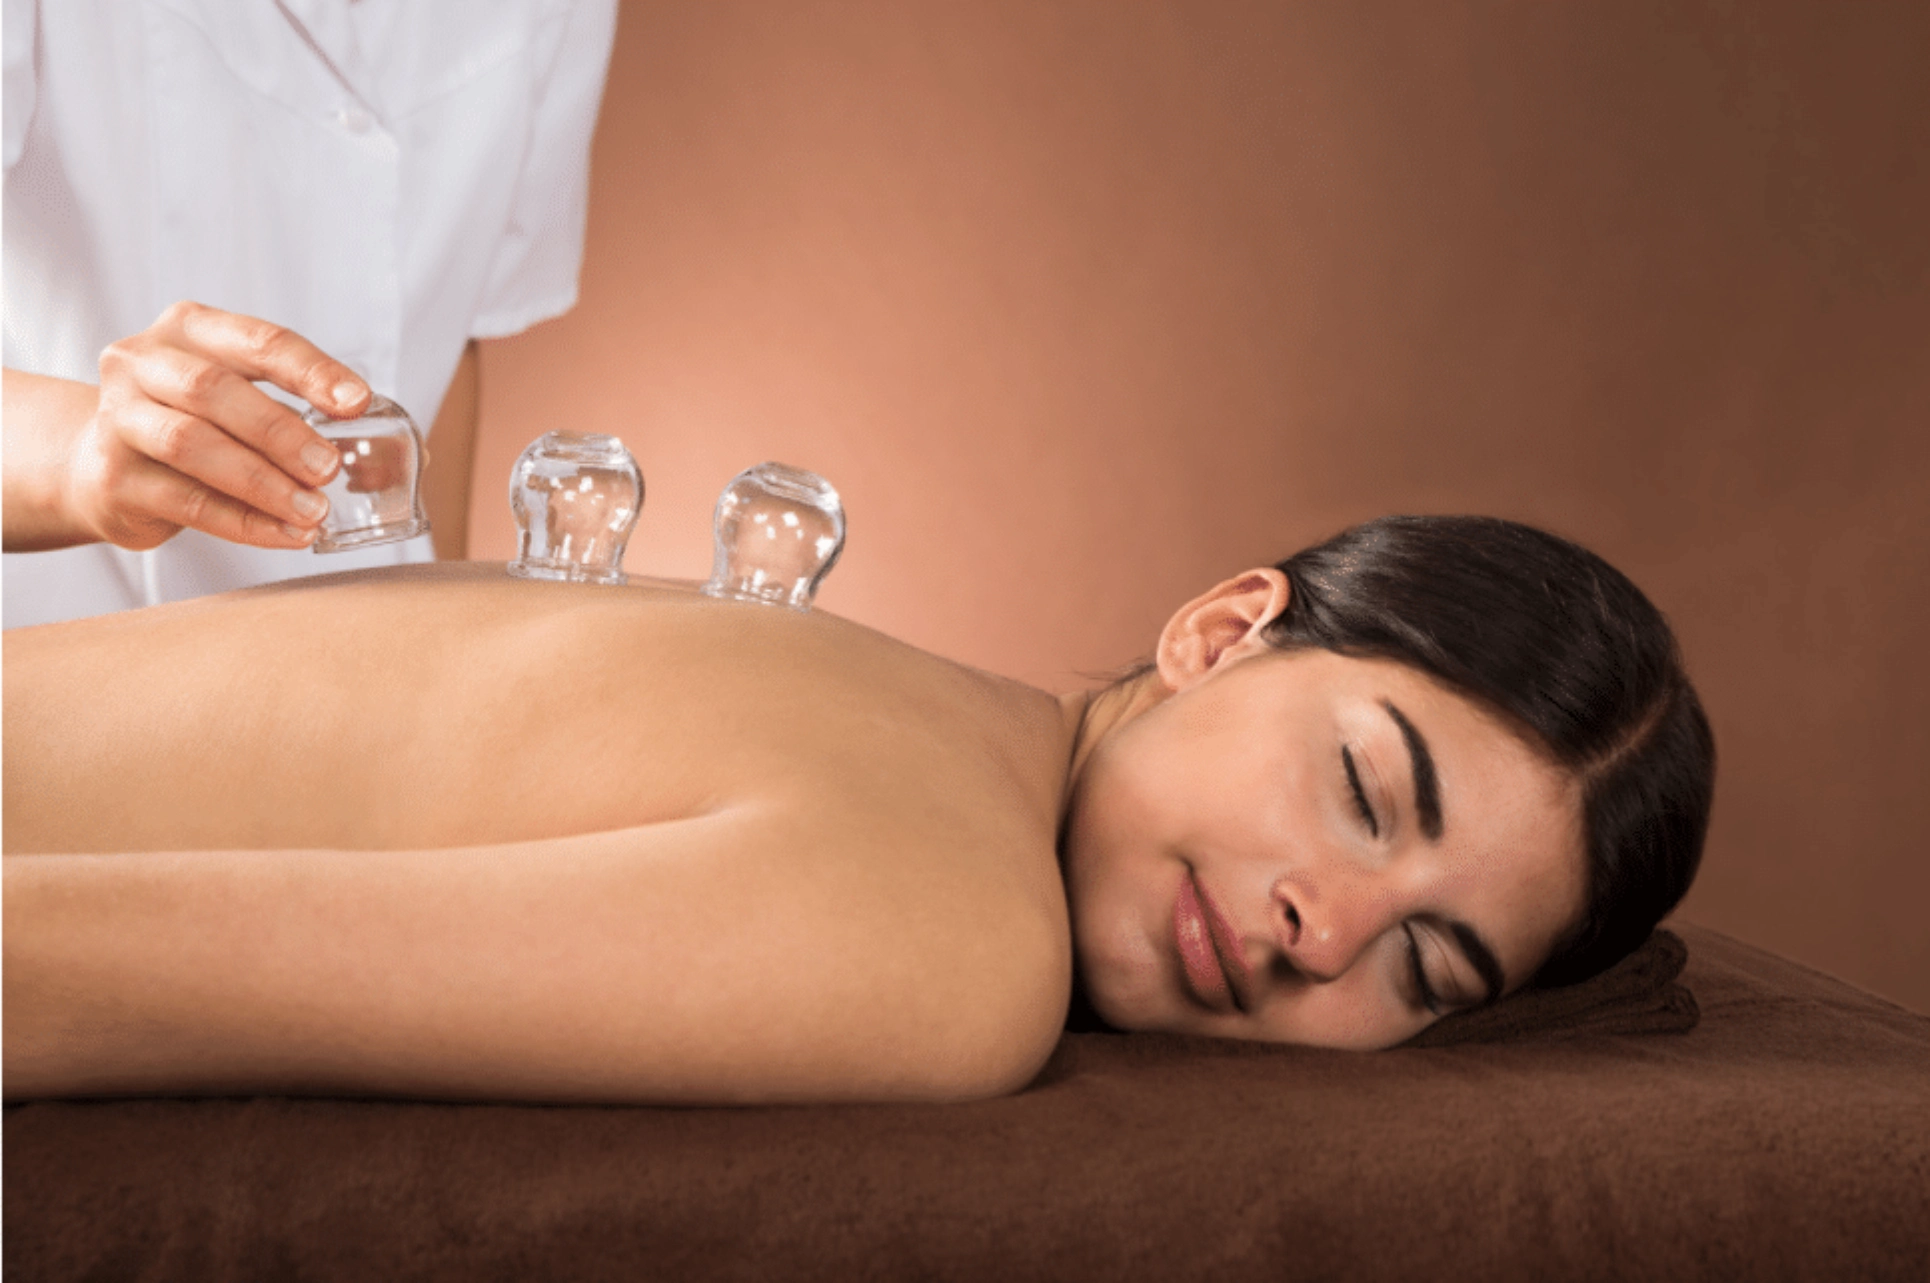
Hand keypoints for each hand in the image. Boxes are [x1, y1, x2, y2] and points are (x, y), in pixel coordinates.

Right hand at [23, 302, 372, 551]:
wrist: (104, 464)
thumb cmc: (200, 424)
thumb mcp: (248, 400)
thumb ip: (314, 416)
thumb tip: (418, 454)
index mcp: (192, 329)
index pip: (258, 340)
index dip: (311, 371)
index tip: (358, 403)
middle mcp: (143, 362)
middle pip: (214, 390)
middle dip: (280, 431)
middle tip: (329, 468)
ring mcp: (119, 418)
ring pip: (191, 446)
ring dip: (262, 482)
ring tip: (314, 511)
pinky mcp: (112, 477)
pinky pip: (186, 501)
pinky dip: (244, 522)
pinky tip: (288, 535)